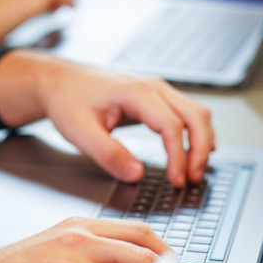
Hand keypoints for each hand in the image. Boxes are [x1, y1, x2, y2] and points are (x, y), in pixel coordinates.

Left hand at [0, 51, 214, 185]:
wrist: (60, 81)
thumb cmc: (68, 101)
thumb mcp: (79, 132)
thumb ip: (108, 154)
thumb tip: (136, 174)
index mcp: (136, 92)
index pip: (170, 125)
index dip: (178, 156)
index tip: (176, 181)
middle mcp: (153, 86)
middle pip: (195, 115)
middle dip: (200, 150)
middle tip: (193, 179)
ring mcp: (158, 89)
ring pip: (197, 111)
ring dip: (202, 141)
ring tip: (195, 170)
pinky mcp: (157, 96)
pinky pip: (188, 112)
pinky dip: (197, 132)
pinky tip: (196, 151)